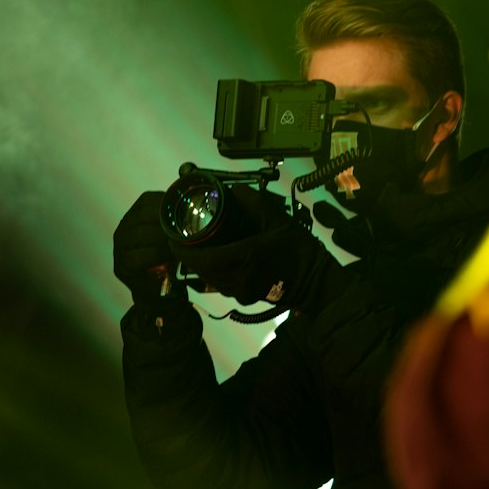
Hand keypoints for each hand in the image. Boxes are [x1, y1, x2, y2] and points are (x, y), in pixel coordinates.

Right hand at [113, 191, 176, 308]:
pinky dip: (157, 255)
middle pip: (144, 215)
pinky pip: (138, 256)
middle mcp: (124, 228)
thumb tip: (201, 206)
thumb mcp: (173, 235)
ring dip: (163, 237)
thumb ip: (179, 219)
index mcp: (135, 215)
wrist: (159, 293)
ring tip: (180, 243)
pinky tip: (171, 256)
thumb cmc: (170, 259)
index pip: (148, 200)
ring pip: (140, 233)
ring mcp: (120, 247)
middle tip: (186, 229)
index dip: (167, 204)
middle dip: (167, 221)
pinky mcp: (121, 266)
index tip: (186, 211)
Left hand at [173, 218, 344, 311]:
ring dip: (200, 266)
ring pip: (209, 279)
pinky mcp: (244, 298)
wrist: (314, 281)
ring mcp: (240, 291)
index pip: (201, 259)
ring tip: (196, 249)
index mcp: (243, 258)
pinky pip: (221, 285)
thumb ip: (253, 202)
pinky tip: (217, 260)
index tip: (173, 239)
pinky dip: (214, 273)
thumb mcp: (277, 220)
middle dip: (188, 257)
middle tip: (182, 241)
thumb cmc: (298, 250)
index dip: (183, 250)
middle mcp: (237, 279)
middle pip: (201, 270)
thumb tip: (234, 190)